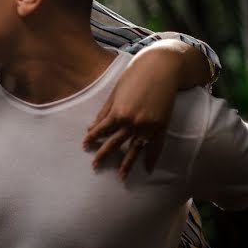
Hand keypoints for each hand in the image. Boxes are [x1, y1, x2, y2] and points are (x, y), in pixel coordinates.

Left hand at [83, 46, 181, 179]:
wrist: (163, 69)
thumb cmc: (136, 76)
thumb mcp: (116, 92)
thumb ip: (104, 112)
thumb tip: (92, 127)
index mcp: (118, 113)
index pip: (101, 131)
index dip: (92, 139)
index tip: (84, 146)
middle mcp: (132, 123)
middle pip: (115, 143)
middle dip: (103, 155)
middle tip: (94, 166)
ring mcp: (148, 126)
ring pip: (134, 150)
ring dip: (127, 164)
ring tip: (121, 177)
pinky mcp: (161, 126)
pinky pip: (155, 147)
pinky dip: (151, 158)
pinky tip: (147, 169)